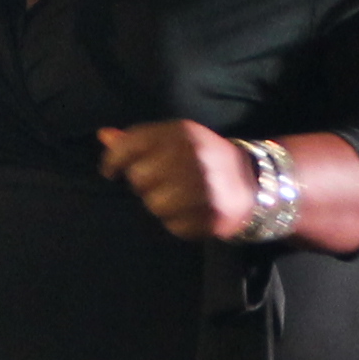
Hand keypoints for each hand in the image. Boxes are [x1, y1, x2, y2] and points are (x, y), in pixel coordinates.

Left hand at [97, 120, 253, 242]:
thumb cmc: (204, 158)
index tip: (111, 171)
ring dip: (160, 205)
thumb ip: (139, 140)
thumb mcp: (177, 139)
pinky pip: (173, 226)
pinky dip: (176, 223)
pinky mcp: (210, 215)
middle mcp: (192, 157)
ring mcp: (204, 187)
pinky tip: (190, 211)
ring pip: (154, 205)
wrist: (253, 183)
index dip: (113, 161)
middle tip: (158, 183)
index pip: (131, 145)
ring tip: (176, 199)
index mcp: (181, 133)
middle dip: (143, 184)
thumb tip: (104, 136)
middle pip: (139, 178)